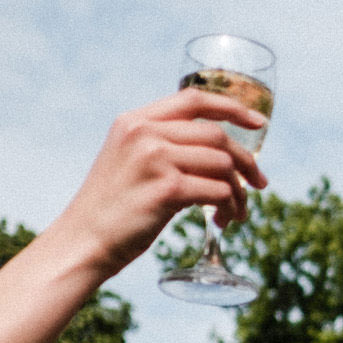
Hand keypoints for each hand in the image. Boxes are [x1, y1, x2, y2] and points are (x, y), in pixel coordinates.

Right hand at [46, 89, 270, 280]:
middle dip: (246, 161)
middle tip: (259, 184)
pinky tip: (223, 221)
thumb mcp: (129, 162)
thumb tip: (218, 153)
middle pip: (217, 136)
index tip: (259, 123)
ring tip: (236, 212)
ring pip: (223, 164)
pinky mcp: (167, 188)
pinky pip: (219, 191)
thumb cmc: (112, 209)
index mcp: (134, 121)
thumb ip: (162, 147)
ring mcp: (154, 158)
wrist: (83, 242)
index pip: (194, 100)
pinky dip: (230, 206)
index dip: (232, 108)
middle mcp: (143, 133)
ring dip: (239, 191)